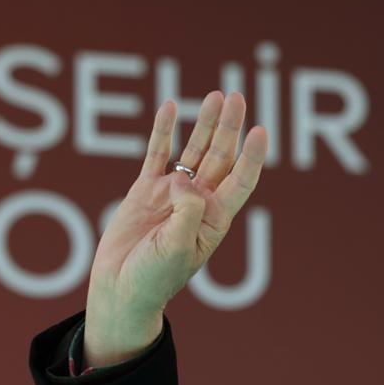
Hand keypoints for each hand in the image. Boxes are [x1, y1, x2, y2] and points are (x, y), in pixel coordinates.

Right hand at [84, 91, 267, 364]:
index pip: (241, 180)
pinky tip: (173, 107)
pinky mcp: (145, 190)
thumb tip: (182, 179)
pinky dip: (164, 131)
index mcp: (214, 218)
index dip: (253, 157)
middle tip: (238, 97)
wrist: (122, 289)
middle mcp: (198, 201)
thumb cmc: (155, 277)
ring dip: (206, 124)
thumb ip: (186, 211)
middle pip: (220, 156)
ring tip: (217, 95)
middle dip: (230, 127)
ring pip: (193, 150)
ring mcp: (172, 193)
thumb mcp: (177, 247)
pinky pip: (157, 154)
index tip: (262, 131)